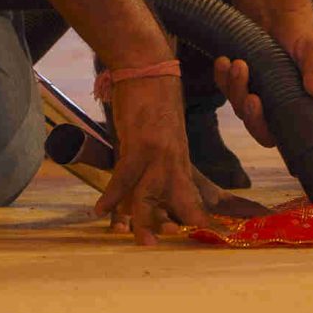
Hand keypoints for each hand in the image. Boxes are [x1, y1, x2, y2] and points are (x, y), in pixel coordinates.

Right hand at [92, 76, 211, 244]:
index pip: (191, 195)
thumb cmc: (151, 99)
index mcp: (179, 159)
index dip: (198, 218)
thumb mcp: (161, 134)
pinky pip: (125, 175)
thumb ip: (158, 160)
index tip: (212, 238)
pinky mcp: (140, 142)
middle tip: (180, 247)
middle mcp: (174, 159)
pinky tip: (100, 209)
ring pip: (154, 195)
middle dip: (183, 227)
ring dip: (147, 220)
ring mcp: (159, 152)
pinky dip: (114, 194)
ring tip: (142, 242)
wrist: (146, 65)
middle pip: (181, 201)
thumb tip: (143, 187)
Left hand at [209, 25, 312, 148]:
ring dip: (235, 89)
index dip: (267, 129)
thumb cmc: (301, 35)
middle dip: (249, 114)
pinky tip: (223, 61)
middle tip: (249, 94)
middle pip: (258, 128)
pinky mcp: (240, 85)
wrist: (279, 15)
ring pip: (240, 108)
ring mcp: (257, 97)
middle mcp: (278, 108)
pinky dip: (222, 77)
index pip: (285, 134)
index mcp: (301, 107)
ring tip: (237, 63)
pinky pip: (226, 89)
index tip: (258, 104)